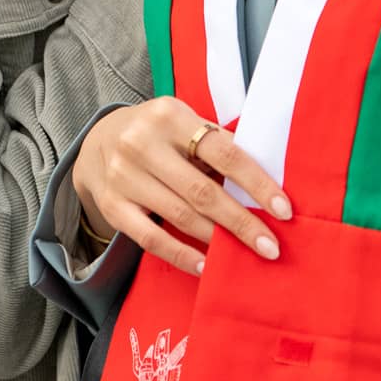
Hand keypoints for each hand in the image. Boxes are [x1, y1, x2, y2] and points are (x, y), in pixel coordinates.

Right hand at [74, 97, 291, 274]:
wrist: (97, 141)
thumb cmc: (157, 133)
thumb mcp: (183, 123)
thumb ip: (216, 144)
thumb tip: (263, 183)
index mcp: (169, 115)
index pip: (223, 152)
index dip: (256, 182)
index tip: (283, 209)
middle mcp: (142, 143)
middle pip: (202, 191)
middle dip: (242, 222)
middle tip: (271, 246)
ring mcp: (123, 176)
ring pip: (180, 216)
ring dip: (218, 238)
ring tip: (246, 252)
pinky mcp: (112, 206)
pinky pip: (151, 238)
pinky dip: (181, 254)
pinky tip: (205, 265)